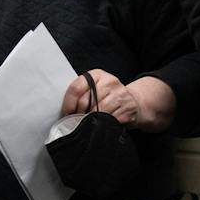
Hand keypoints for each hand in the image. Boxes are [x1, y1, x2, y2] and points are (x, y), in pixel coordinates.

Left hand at [61, 71, 175, 133]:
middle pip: (85, 101)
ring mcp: (120, 94)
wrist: (134, 101)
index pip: (76, 87)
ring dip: (90, 121)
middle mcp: (110, 81)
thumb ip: (82, 94)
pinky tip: (102, 124)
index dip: (68, 103)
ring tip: (89, 124)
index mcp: (97, 75)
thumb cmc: (109, 97)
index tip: (66, 114)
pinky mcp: (128, 107)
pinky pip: (109, 120)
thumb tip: (65, 111)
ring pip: (97, 112)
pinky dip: (103, 125)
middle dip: (78, 114)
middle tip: (76, 122)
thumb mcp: (95, 89)